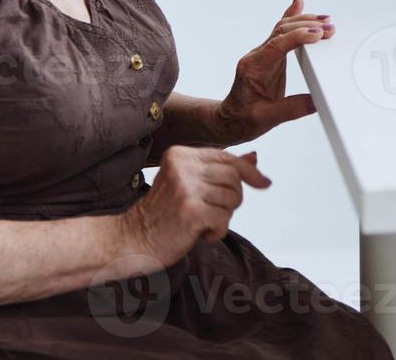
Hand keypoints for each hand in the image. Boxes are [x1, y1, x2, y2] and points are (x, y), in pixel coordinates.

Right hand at [122, 146, 270, 266]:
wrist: (131, 241)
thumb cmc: (162, 214)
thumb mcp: (189, 185)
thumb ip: (219, 170)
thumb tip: (254, 158)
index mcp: (180, 155)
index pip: (227, 157)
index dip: (249, 172)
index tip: (265, 183)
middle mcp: (182, 167)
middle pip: (234, 177)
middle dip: (233, 199)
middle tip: (214, 213)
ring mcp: (185, 188)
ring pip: (232, 198)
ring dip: (224, 217)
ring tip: (202, 223)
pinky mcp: (189, 211)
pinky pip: (224, 218)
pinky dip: (218, 231)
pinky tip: (201, 235)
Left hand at [213, 0, 332, 146]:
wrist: (229, 121)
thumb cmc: (242, 120)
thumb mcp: (266, 119)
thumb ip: (291, 109)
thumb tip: (316, 102)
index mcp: (253, 68)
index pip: (277, 45)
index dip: (298, 37)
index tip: (318, 34)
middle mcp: (256, 56)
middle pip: (281, 31)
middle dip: (306, 26)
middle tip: (329, 27)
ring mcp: (262, 54)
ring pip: (282, 28)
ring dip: (304, 22)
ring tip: (326, 20)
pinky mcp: (270, 55)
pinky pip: (281, 32)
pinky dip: (292, 18)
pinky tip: (299, 4)